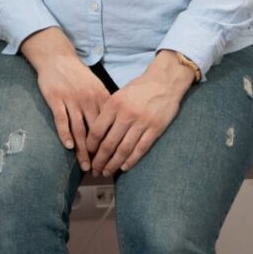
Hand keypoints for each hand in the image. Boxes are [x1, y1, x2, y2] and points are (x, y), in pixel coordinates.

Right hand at [20, 27, 110, 166]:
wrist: (57, 58)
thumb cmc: (78, 75)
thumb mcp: (96, 87)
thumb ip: (104, 105)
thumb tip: (115, 127)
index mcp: (101, 97)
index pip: (109, 126)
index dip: (111, 145)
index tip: (113, 160)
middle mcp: (88, 100)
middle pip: (95, 131)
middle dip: (98, 153)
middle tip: (100, 170)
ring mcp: (71, 100)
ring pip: (79, 129)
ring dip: (82, 150)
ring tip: (85, 165)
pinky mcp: (56, 99)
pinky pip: (62, 119)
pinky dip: (65, 134)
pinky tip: (68, 146)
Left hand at [84, 50, 194, 175]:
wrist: (165, 81)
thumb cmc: (139, 88)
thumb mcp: (119, 95)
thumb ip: (108, 112)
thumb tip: (95, 133)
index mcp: (114, 104)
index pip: (97, 130)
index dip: (90, 145)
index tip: (87, 153)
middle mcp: (126, 114)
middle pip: (109, 143)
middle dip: (99, 160)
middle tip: (94, 170)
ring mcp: (142, 123)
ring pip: (124, 149)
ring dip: (113, 164)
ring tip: (106, 172)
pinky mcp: (155, 129)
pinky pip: (141, 148)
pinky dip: (131, 160)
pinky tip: (124, 167)